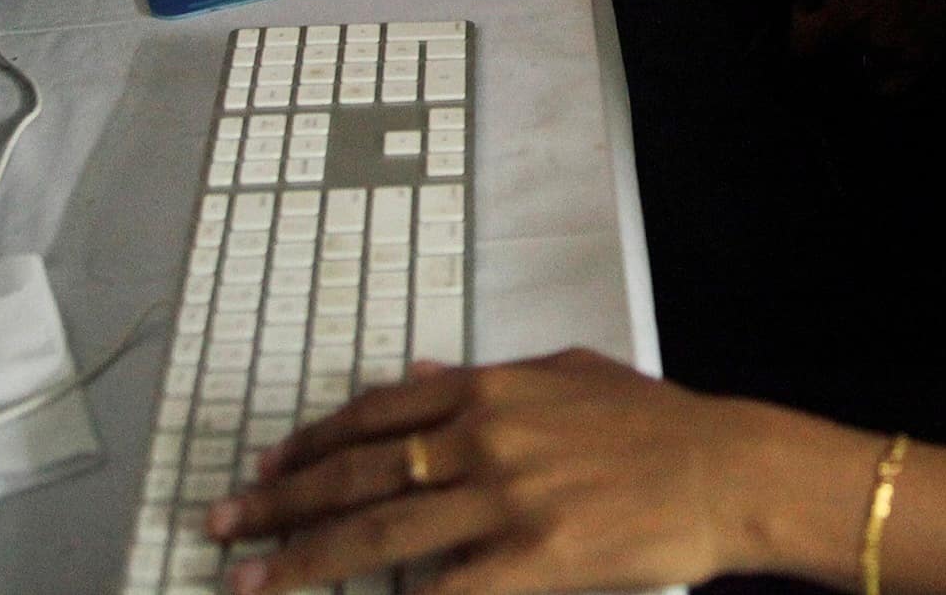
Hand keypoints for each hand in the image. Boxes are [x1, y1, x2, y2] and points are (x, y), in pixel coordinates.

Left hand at [207, 351, 858, 593]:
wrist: (724, 471)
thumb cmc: (654, 426)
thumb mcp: (566, 373)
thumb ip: (482, 378)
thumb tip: (413, 375)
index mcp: (490, 388)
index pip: (375, 414)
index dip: (312, 443)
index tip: (267, 466)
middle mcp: (484, 436)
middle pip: (358, 472)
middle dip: (279, 501)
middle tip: (221, 522)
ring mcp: (504, 499)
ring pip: (379, 530)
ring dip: (304, 556)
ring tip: (248, 577)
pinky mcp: (531, 559)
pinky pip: (441, 592)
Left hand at [788, 0, 945, 97]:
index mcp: (851, 13)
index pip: (802, 45)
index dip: (800, 20)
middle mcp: (874, 41)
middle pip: (832, 56)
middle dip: (830, 32)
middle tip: (839, 4)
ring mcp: (905, 54)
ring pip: (864, 70)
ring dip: (857, 51)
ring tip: (865, 23)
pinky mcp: (931, 57)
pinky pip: (896, 84)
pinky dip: (885, 73)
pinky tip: (886, 49)